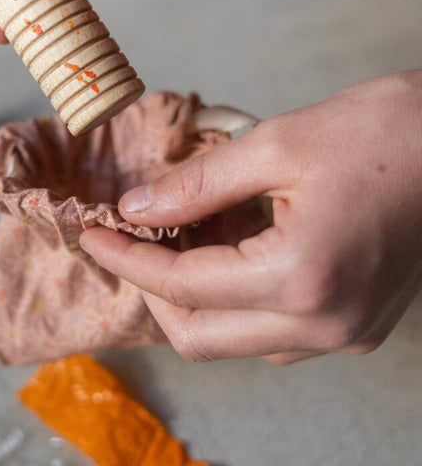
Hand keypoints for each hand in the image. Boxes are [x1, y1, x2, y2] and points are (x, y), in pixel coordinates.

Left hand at [80, 71, 421, 363]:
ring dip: (192, 297)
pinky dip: (234, 299)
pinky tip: (225, 249)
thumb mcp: (273, 144)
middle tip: (126, 243)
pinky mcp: (358, 324)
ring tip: (177, 238)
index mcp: (301, 277)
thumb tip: (135, 210)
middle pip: (201, 337)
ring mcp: (346, 332)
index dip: (126, 260)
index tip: (93, 235)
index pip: (182, 286)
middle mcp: (326, 323)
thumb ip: (195, 186)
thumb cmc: (380, 131)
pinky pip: (274, 332)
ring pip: (236, 341)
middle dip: (152, 291)